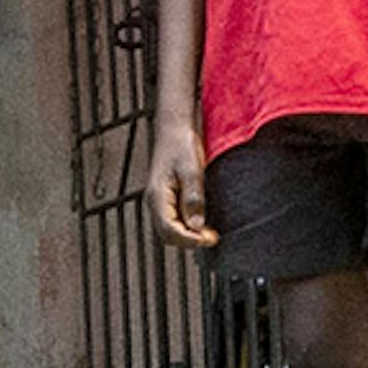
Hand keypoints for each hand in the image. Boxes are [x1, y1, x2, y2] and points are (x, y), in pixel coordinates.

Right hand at [146, 120, 215, 249]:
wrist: (175, 126)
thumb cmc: (181, 143)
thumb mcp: (192, 169)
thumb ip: (194, 198)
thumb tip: (196, 226)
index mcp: (157, 195)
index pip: (169, 230)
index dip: (189, 240)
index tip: (210, 239)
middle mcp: (154, 200)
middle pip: (167, 234)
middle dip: (189, 240)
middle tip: (212, 238)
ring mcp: (159, 199)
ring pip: (170, 229)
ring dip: (188, 235)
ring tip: (209, 233)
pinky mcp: (166, 196)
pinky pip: (174, 219)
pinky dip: (187, 226)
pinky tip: (201, 223)